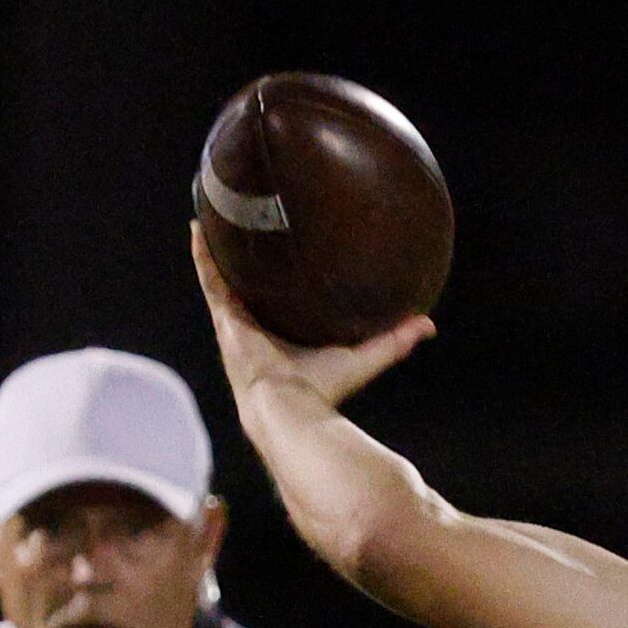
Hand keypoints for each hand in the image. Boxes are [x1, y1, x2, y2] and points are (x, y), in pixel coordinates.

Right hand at [190, 223, 433, 416]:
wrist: (290, 409)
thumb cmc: (323, 392)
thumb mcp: (363, 357)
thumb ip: (394, 341)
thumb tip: (428, 324)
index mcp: (282, 337)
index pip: (278, 303)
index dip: (278, 283)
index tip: (284, 258)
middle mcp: (256, 328)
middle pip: (248, 288)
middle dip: (244, 263)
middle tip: (245, 230)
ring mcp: (236, 323)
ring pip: (224, 279)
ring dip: (217, 251)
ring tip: (213, 219)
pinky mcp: (225, 318)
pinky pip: (211, 279)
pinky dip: (203, 254)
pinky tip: (199, 226)